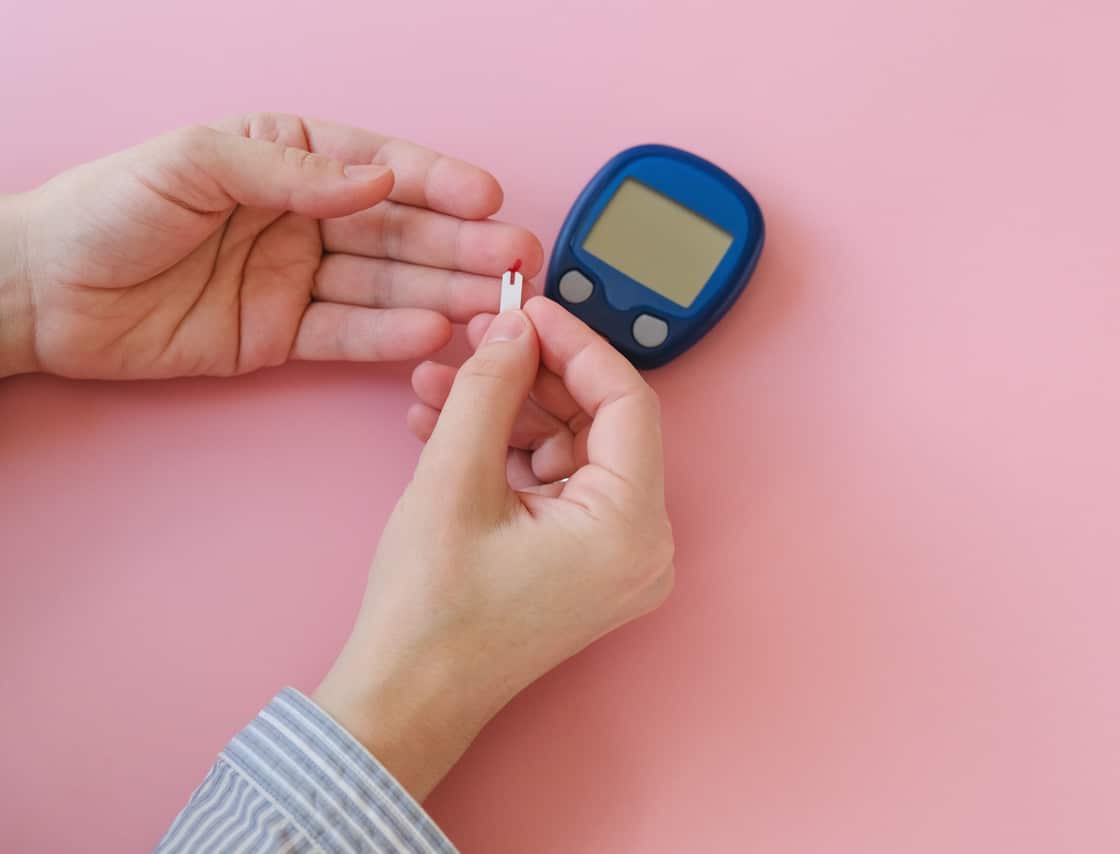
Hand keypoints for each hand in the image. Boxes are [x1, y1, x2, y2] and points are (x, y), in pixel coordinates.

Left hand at [0, 113, 540, 378]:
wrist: (43, 294)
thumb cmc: (106, 208)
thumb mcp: (194, 162)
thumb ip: (291, 174)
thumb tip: (377, 181)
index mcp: (287, 159)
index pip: (378, 167)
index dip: (437, 182)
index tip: (487, 198)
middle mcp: (304, 218)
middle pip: (399, 231)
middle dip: (462, 245)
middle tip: (516, 262)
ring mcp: (299, 279)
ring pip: (387, 284)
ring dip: (445, 293)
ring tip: (494, 306)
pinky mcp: (283, 336)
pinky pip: (349, 335)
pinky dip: (391, 337)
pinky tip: (434, 333)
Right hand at [312, 297, 674, 799]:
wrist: (405, 702)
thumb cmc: (430, 614)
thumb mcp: (453, 480)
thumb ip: (489, 389)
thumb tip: (515, 328)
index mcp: (632, 529)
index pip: (627, 401)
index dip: (575, 344)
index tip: (526, 308)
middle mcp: (642, 547)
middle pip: (600, 424)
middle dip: (531, 377)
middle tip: (477, 340)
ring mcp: (616, 560)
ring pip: (571, 451)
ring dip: (507, 413)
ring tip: (437, 386)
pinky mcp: (585, 566)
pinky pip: (557, 486)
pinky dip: (508, 453)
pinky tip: (446, 426)